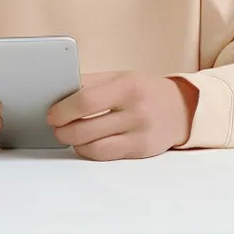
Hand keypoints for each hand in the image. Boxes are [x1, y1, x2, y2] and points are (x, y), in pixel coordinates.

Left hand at [47, 72, 197, 160]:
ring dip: (74, 143)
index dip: (63, 110)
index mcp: (127, 87)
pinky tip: (84, 144)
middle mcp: (135, 111)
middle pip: (87, 128)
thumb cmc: (144, 90)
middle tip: (55, 127)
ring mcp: (139, 134)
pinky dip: (89, 151)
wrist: (180, 109)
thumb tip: (57, 93)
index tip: (52, 113)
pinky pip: (106, 156)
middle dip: (63, 130)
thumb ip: (90, 83)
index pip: (86, 101)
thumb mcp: (120, 77)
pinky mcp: (140, 151)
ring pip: (94, 147)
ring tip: (67, 135)